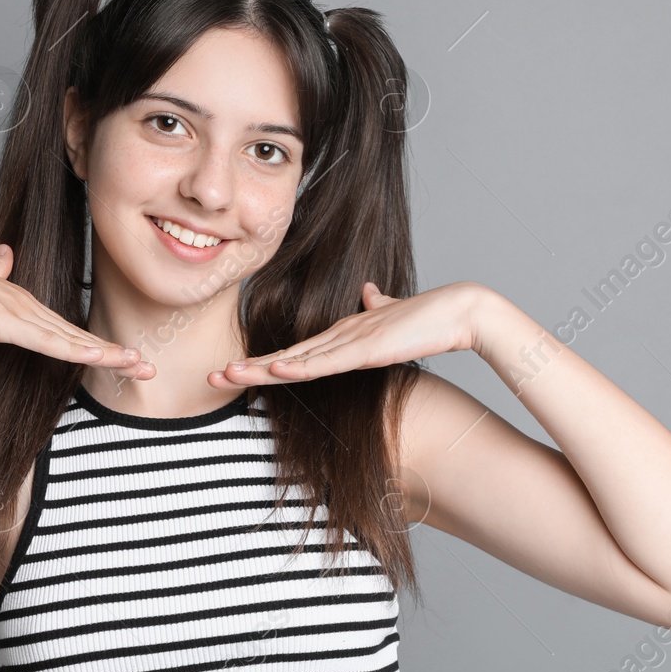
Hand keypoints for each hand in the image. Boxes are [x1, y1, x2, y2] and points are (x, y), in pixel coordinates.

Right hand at [0, 238, 153, 377]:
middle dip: (115, 353)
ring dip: (107, 354)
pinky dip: (75, 350)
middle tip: (148, 366)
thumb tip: (5, 256)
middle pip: (80, 336)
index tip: (121, 357)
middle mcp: (28, 306)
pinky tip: (97, 357)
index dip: (96, 344)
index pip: (67, 329)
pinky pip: (47, 341)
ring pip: (72, 340)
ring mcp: (19, 313)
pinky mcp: (6, 322)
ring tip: (139, 365)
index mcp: (22, 301)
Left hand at [209, 281, 485, 387]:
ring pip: (294, 359)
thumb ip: (379, 308)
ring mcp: (350, 341)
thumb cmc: (430, 318)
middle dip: (246, 368)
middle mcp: (339, 335)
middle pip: (283, 356)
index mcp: (343, 333)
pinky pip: (324, 362)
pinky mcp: (365, 349)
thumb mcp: (394, 317)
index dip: (261, 363)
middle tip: (210, 377)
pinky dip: (297, 366)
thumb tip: (371, 294)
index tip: (233, 372)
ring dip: (258, 369)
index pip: (293, 353)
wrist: (460, 310)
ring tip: (225, 375)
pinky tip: (272, 369)